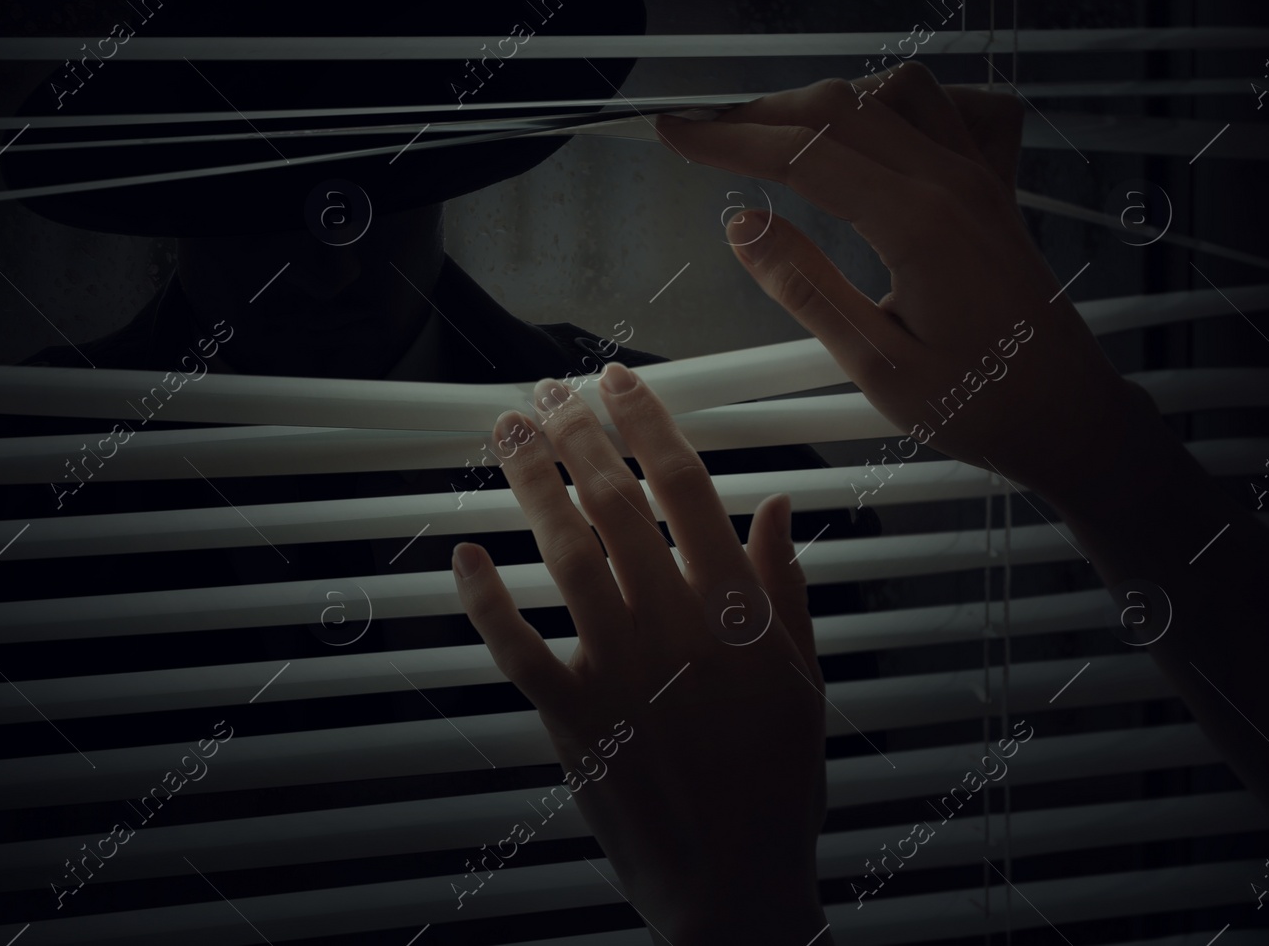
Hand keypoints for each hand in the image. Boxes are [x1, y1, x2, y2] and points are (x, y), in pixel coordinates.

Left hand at [452, 364, 830, 945]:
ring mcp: (622, 674)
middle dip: (576, 436)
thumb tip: (776, 503)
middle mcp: (679, 630)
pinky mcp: (575, 720)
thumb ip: (785, 587)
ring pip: (567, 557)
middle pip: (616, 505)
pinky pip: (517, 648)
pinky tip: (464, 552)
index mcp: (740, 615)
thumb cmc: (777, 787)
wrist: (734, 887)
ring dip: (531, 487)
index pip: (687, 488)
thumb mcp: (804, 682)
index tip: (618, 381)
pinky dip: (485, 599)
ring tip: (506, 434)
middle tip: (547, 393)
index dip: (647, 424)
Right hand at [658, 62, 1158, 505]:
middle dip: (758, 112)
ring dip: (825, 101)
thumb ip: (805, 285)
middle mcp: (951, 180)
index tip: (673, 132)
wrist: (1071, 417)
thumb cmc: (980, 403)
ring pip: (893, 93)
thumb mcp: (876, 362)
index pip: (800, 154)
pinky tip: (880, 127)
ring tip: (774, 131)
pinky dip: (909, 101)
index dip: (726, 139)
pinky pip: (958, 107)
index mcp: (916, 221)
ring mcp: (980, 176)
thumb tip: (741, 224)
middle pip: (838, 108)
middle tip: (700, 131)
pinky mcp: (995, 187)